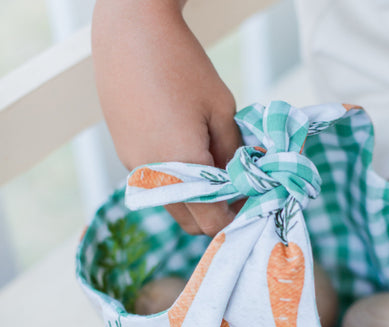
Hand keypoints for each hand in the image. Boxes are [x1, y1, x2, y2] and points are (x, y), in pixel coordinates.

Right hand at [92, 0, 241, 235]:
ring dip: (197, 200)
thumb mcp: (223, 111)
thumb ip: (235, 154)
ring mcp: (135, 167)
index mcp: (182, 166)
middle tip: (236, 190)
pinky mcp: (125, 154)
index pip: (213, 222)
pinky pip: (157, 185)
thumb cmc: (184, 67)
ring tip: (213, 167)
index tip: (251, 202)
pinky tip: (186, 151)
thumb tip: (244, 181)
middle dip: (217, 215)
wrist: (131, 30)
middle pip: (191, 223)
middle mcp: (154, 176)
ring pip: (172, 206)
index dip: (237, 217)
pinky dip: (177, 183)